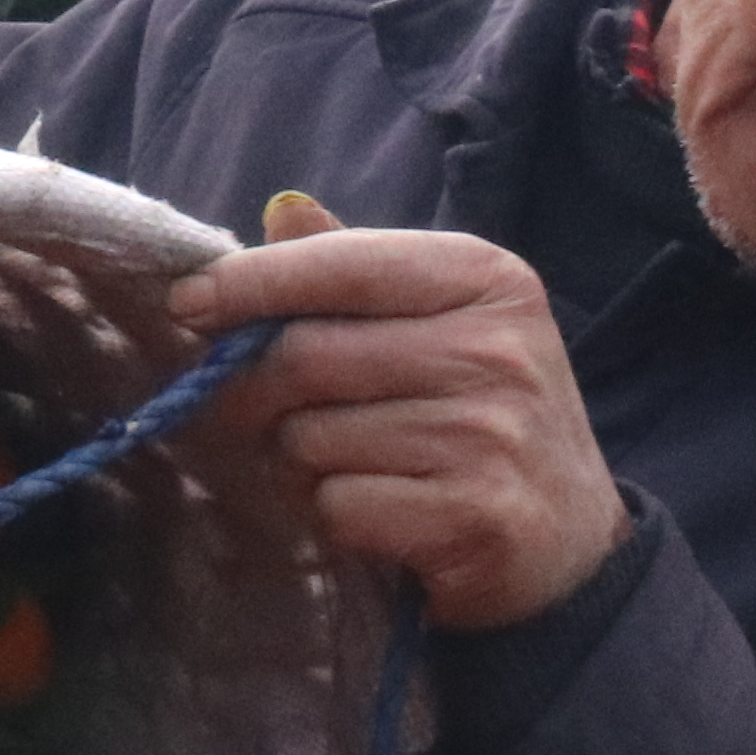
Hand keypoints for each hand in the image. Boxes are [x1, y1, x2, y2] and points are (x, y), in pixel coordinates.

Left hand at [168, 198, 626, 631]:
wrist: (569, 543)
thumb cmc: (480, 418)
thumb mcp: (442, 326)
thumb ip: (359, 271)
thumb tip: (282, 211)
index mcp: (485, 280)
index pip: (341, 266)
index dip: (250, 283)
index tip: (186, 303)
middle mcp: (495, 349)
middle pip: (304, 355)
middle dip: (253, 391)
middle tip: (251, 414)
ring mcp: (490, 434)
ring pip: (310, 438)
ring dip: (297, 462)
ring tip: (348, 466)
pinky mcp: (473, 515)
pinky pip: (338, 505)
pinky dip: (333, 515)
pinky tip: (378, 512)